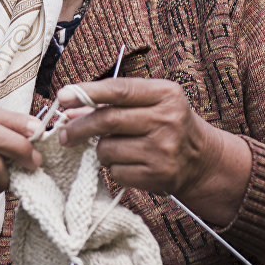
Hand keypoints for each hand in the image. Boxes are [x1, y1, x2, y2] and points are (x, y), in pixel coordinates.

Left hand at [56, 78, 250, 225]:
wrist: (201, 159)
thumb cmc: (166, 124)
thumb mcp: (148, 103)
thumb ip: (111, 103)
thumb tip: (68, 111)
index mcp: (165, 94)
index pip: (119, 90)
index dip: (87, 93)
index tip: (62, 96)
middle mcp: (167, 120)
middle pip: (108, 120)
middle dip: (79, 128)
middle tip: (64, 134)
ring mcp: (164, 149)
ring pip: (107, 149)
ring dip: (101, 150)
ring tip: (115, 148)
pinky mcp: (159, 175)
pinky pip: (116, 172)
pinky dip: (113, 168)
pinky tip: (128, 163)